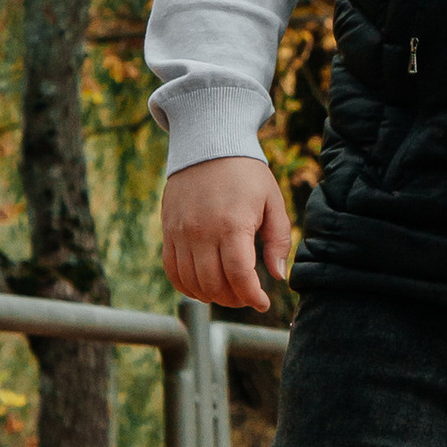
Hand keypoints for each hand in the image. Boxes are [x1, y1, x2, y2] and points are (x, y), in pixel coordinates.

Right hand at [163, 155, 294, 312]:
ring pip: (192, 282)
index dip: (252, 296)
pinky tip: (203, 288)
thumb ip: (278, 239)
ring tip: (229, 292)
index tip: (263, 302)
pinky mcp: (168, 232)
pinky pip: (172, 271)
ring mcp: (181, 233)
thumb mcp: (273, 201)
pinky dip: (187, 287)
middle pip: (214, 284)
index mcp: (233, 224)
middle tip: (248, 296)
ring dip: (212, 296)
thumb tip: (278, 276)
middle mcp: (203, 232)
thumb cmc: (246, 172)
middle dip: (235, 299)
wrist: (208, 144)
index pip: (239, 275)